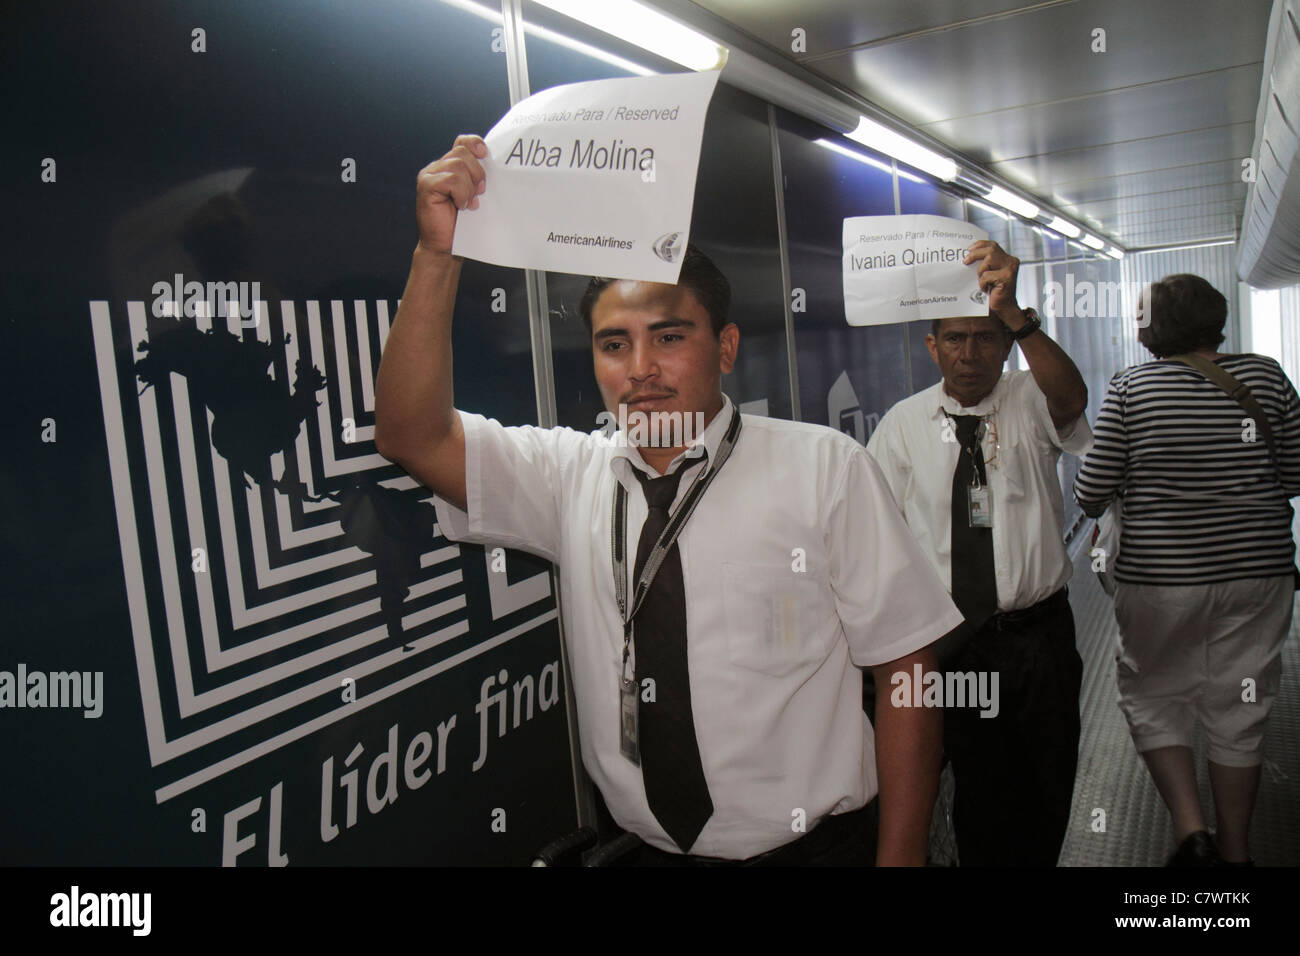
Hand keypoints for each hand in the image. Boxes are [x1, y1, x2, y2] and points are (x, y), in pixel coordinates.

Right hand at [415, 134, 487, 256]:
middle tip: (478, 194)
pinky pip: (452, 179)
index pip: (462, 142)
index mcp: (449, 166)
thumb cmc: (461, 223)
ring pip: (458, 166)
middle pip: (463, 153)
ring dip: (468, 187)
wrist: (446, 246)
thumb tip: (492, 163)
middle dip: (477, 173)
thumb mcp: (475, 194)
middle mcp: (437, 167)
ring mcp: (429, 175)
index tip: (485, 155)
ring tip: (467, 203)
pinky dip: (461, 193)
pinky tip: (459, 206)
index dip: (475, 144)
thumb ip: (478, 177)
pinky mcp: (426, 185)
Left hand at [964, 240, 1022, 327]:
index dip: (980, 244)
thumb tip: (968, 257)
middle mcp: (1011, 261)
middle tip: (965, 261)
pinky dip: (983, 283)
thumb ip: (985, 265)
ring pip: (989, 260)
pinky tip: (986, 289)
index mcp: (1007, 259)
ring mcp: (1010, 268)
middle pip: (991, 249)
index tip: (969, 249)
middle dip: (976, 254)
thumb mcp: (989, 275)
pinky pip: (987, 275)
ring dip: (981, 271)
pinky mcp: (1006, 277)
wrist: (1004, 308)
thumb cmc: (995, 293)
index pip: (993, 245)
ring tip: (982, 281)